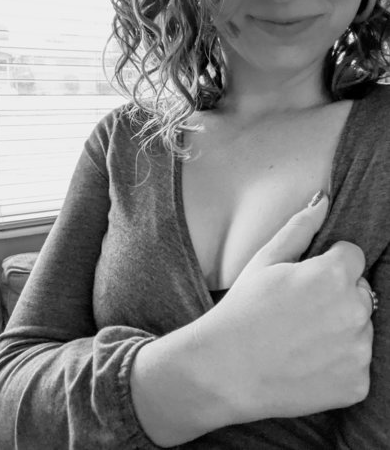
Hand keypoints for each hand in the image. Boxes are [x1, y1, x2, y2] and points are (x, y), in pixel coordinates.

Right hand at [192, 193, 373, 424]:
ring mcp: (358, 350)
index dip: (327, 265)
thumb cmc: (242, 311)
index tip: (305, 281)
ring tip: (301, 339)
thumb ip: (299, 228)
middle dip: (337, 296)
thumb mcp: (264, 261)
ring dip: (340, 330)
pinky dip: (339, 365)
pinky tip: (307, 363)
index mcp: (333, 275)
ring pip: (360, 328)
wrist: (225, 371)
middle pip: (359, 292)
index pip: (352, 257)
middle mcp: (354, 311)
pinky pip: (357, 364)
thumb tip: (323, 200)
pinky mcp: (357, 384)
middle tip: (299, 312)